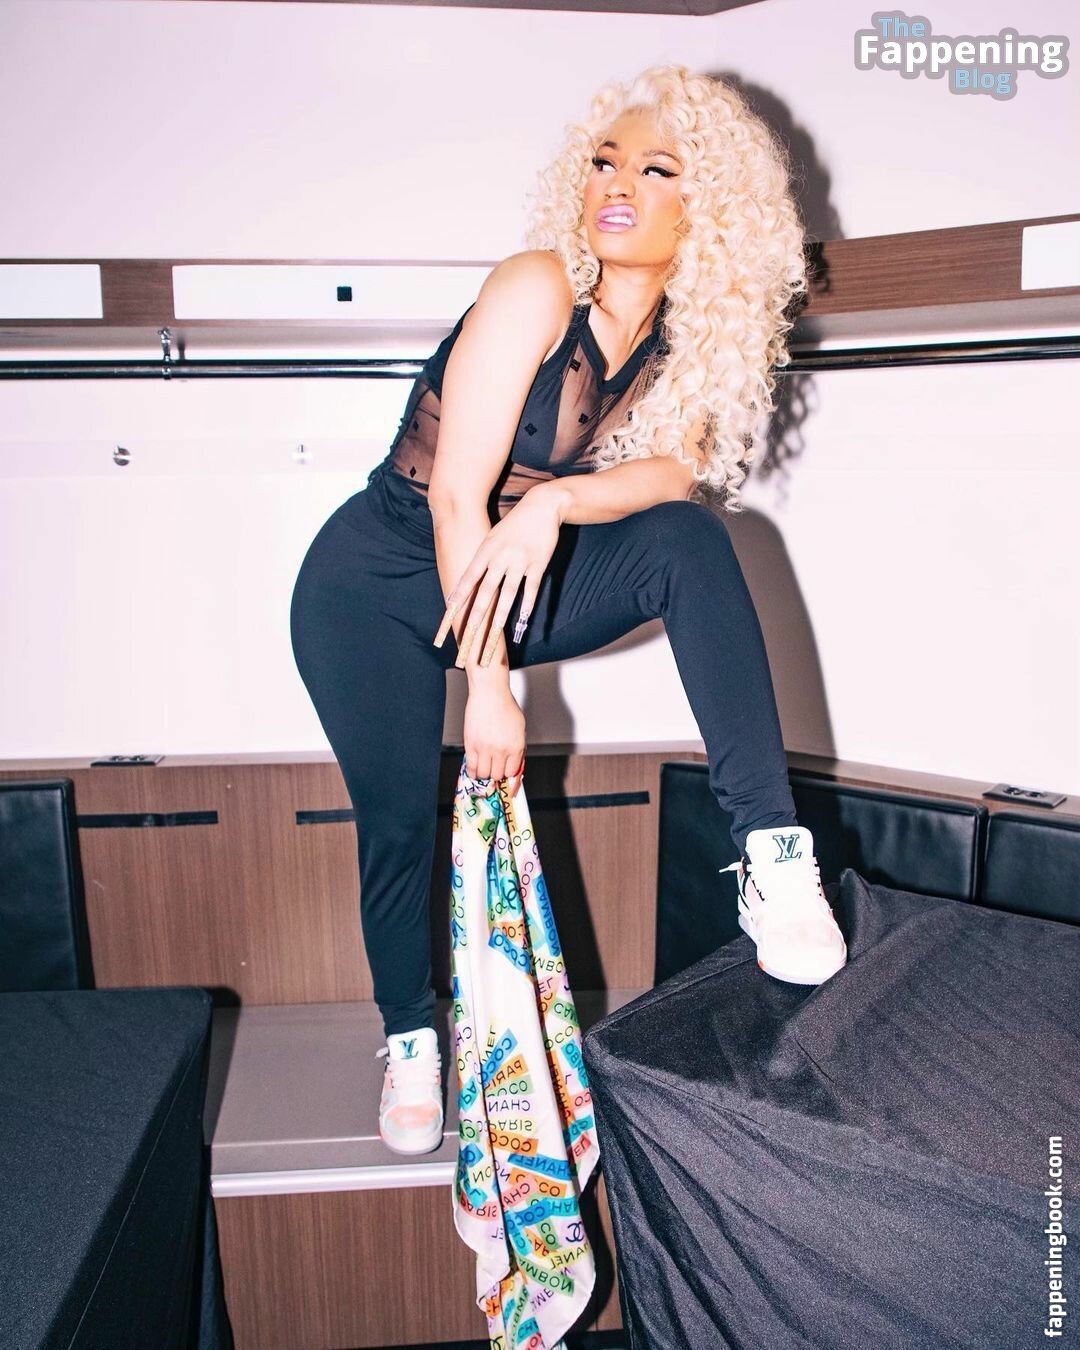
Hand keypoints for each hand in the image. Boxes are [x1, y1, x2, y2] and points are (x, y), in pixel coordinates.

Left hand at [432, 483, 567, 667]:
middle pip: (486, 591)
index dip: (458, 596)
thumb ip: (482, 558)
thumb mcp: (492, 536)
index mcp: (486, 550)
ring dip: (501, 616)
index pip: (468, 578)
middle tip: (468, 633)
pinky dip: (527, 606)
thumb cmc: (513, 524)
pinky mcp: (538, 564)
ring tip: (494, 633)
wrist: (541, 506)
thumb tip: (468, 579)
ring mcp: (520, 561)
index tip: (448, 613)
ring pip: (508, 594)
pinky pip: (532, 589)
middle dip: (477, 614)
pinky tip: (523, 621)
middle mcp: (500, 557)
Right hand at [463, 682, 525, 795]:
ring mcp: (485, 748)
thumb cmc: (505, 706)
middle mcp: (501, 750)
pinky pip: (471, 767)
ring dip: (484, 773)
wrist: (490, 693)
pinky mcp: (471, 745)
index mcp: (516, 746)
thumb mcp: (520, 728)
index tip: (504, 771)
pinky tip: (474, 770)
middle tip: (493, 768)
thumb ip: (518, 747)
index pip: (512, 772)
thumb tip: (514, 763)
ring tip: (484, 767)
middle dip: (496, 773)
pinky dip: (472, 772)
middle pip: (497, 775)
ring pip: (484, 774)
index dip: (508, 772)